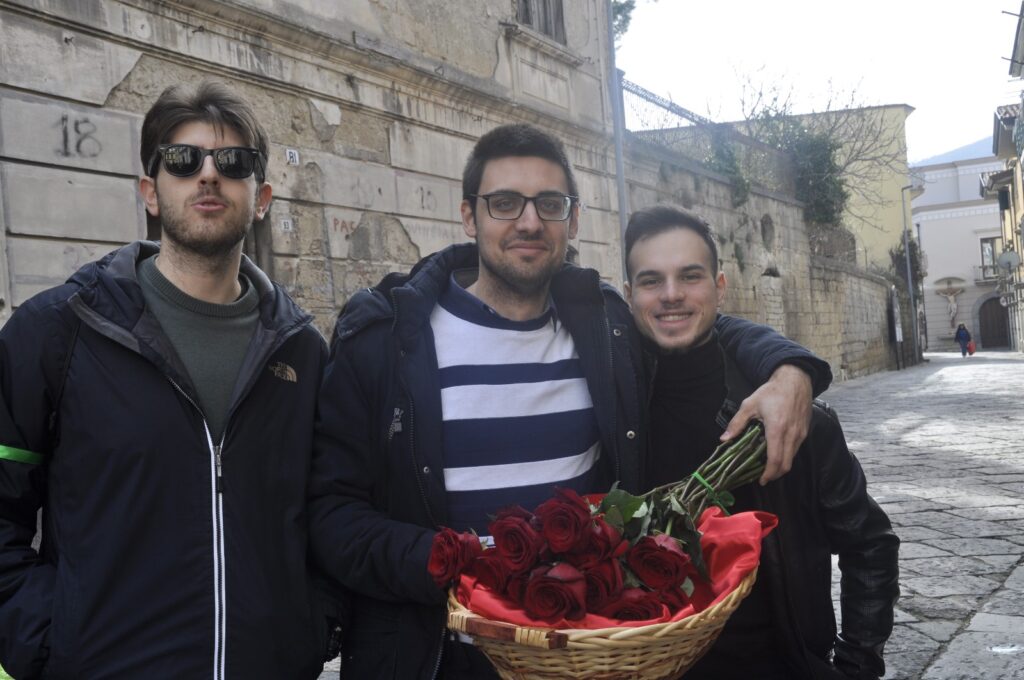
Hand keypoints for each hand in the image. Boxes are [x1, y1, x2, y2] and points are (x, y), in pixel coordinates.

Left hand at [720, 364, 812, 483]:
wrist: (795, 380)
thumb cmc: (772, 392)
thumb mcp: (750, 404)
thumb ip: (737, 423)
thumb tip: (724, 439)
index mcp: (777, 429)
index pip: (775, 460)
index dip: (768, 474)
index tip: (761, 480)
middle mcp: (792, 434)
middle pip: (786, 465)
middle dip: (774, 475)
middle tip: (763, 477)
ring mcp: (801, 434)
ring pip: (792, 458)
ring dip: (781, 466)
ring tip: (768, 467)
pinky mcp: (805, 431)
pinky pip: (796, 450)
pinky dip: (787, 456)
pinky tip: (777, 453)